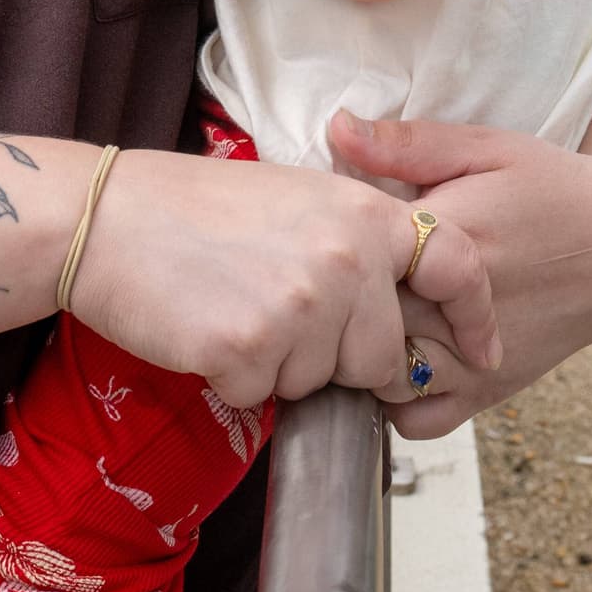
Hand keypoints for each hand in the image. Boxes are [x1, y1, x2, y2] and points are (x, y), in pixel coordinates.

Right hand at [62, 147, 500, 411]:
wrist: (108, 219)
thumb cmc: (195, 208)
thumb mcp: (302, 195)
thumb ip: (361, 239)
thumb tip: (400, 298)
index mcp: (365, 212)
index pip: (456, 266)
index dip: (475, 316)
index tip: (483, 350)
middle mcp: (347, 258)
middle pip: (383, 354)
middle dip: (341, 356)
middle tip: (279, 312)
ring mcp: (303, 306)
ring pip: (323, 381)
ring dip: (283, 365)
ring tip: (237, 307)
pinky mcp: (253, 350)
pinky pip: (265, 396)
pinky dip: (235, 378)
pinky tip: (208, 328)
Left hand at [330, 43, 591, 438]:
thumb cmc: (551, 186)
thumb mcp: (485, 148)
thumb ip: (408, 145)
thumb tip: (336, 127)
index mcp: (446, 243)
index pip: (352, 260)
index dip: (327, 252)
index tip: (320, 238)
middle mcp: (454, 309)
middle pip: (357, 323)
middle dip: (337, 305)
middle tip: (327, 283)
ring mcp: (471, 358)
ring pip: (377, 380)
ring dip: (359, 357)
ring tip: (357, 322)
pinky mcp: (489, 389)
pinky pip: (416, 419)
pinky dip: (396, 402)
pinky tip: (395, 362)